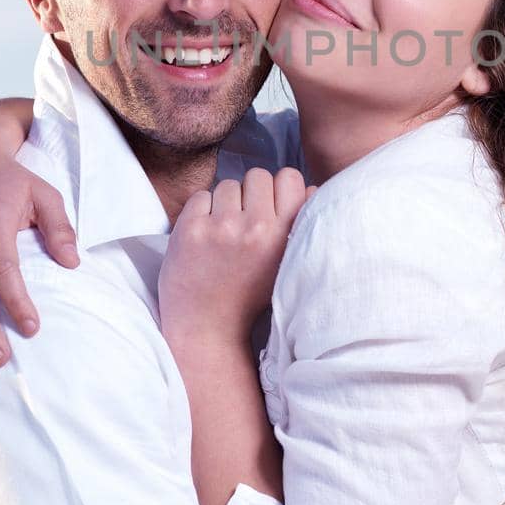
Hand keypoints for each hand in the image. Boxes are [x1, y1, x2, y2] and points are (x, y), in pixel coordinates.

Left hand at [158, 168, 313, 348]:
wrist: (207, 328)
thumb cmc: (248, 295)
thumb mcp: (286, 263)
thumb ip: (301, 224)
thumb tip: (313, 187)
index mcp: (285, 234)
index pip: (289, 176)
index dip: (278, 188)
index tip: (270, 206)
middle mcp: (256, 227)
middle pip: (257, 175)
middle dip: (250, 194)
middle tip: (244, 221)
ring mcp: (221, 226)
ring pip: (228, 185)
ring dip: (224, 204)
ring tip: (223, 234)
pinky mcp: (190, 228)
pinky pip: (200, 196)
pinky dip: (201, 212)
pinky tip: (204, 238)